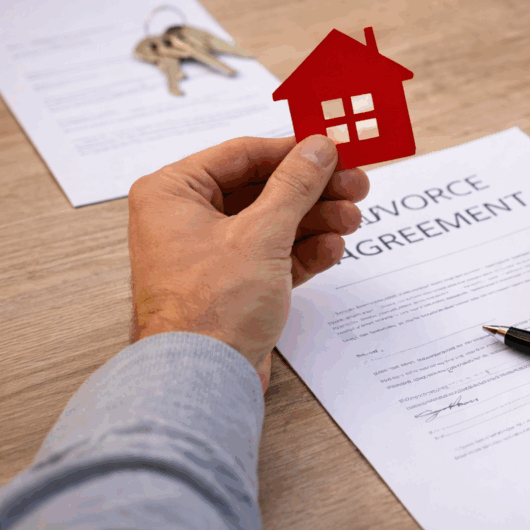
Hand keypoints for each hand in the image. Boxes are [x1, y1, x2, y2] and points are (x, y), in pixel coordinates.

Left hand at [128, 135, 368, 389]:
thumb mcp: (262, 233)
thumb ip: (295, 185)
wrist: (201, 381)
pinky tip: (332, 249)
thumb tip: (318, 148)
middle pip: (264, 189)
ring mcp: (210, 253)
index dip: (294, 151)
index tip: (334, 150)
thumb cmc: (208, 309)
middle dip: (314, 191)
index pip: (244, 154)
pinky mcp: (233, 284)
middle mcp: (186, 219)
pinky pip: (274, 255)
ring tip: (350, 219)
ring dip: (316, 220)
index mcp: (173, 193)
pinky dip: (304, 251)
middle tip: (356, 185)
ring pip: (274, 222)